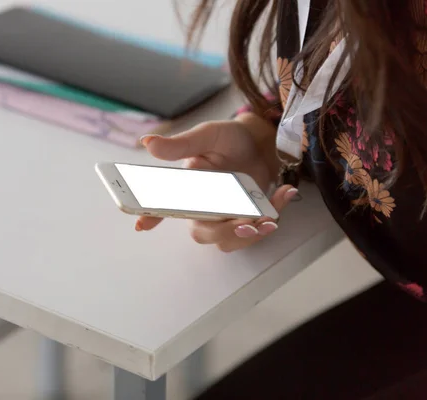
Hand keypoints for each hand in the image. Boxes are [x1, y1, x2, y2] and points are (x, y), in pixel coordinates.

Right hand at [136, 115, 298, 251]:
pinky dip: (272, 218)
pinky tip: (284, 196)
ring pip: (229, 241)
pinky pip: (254, 233)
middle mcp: (203, 207)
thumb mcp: (207, 136)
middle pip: (203, 233)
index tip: (142, 224)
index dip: (151, 216)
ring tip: (269, 216)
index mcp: (188, 188)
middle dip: (225, 232)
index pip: (164, 206)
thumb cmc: (230, 139)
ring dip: (250, 233)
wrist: (261, 143)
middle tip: (246, 221)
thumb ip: (181, 144)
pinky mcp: (246, 220)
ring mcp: (224, 216)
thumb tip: (148, 143)